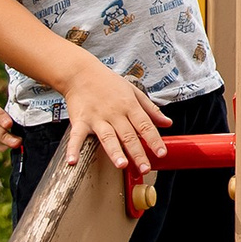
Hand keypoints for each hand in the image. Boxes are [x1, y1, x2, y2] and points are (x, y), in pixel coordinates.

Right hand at [58, 66, 172, 178]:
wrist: (81, 73)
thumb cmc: (108, 83)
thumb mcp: (134, 91)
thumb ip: (151, 109)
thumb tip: (167, 123)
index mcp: (129, 105)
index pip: (145, 125)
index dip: (154, 140)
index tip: (161, 153)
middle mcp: (114, 113)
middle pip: (128, 135)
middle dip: (138, 153)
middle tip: (145, 168)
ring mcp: (96, 118)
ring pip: (107, 137)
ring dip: (114, 151)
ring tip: (121, 164)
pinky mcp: (80, 121)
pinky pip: (76, 137)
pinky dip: (74, 149)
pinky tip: (73, 160)